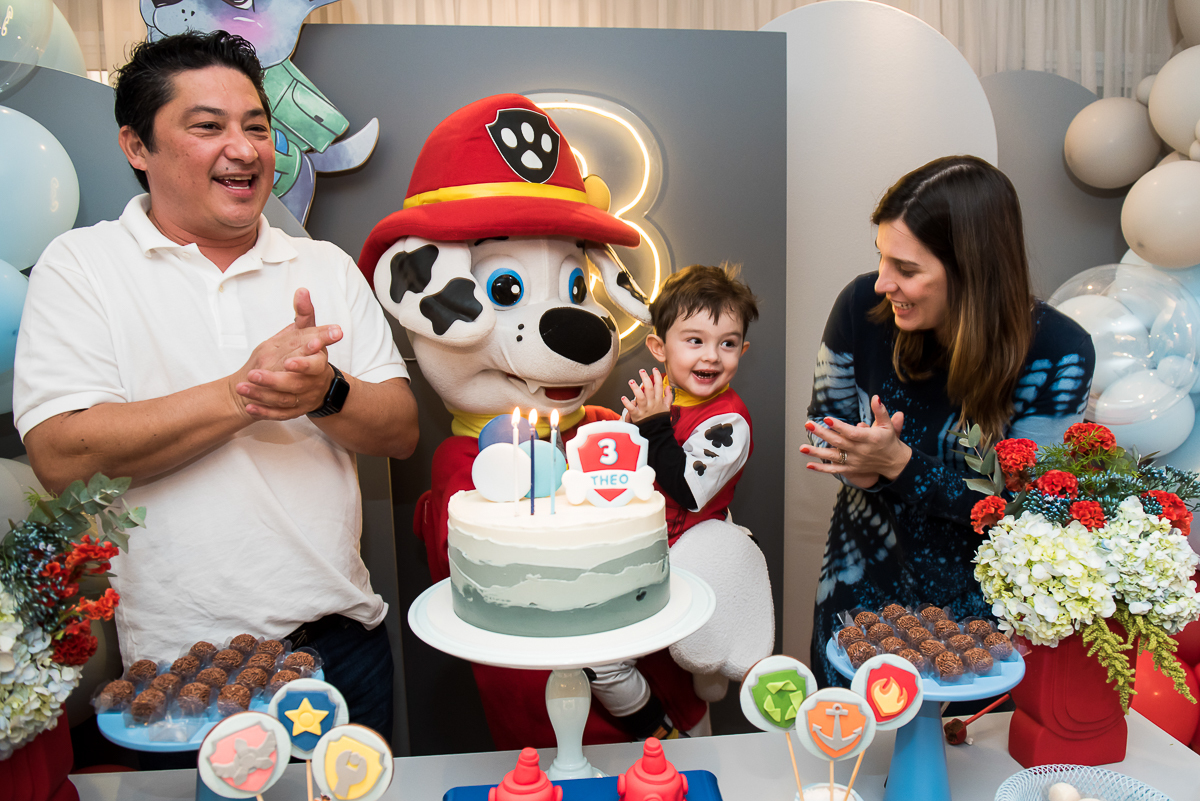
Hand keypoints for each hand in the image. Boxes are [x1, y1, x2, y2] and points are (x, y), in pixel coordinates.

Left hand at [230, 288, 343, 419]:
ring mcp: (305, 398)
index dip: (303, 364)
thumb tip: (301, 291)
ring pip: (285, 400)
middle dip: (274, 380)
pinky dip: (265, 412)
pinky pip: (280, 414)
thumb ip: (305, 314)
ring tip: (242, 387)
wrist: (316, 384)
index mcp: (319, 362)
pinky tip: (250, 407)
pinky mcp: (295, 411)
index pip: (315, 363)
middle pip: (296, 384)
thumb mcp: (308, 332)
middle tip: (253, 373)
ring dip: (263, 395)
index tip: (289, 362)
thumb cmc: (309, 353)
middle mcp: (314, 382)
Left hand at [620, 368, 672, 422]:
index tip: (654, 369)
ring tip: (631, 381)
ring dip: (635, 389)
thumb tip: (668, 387)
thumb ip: (668, 397)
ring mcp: (644, 409)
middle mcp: (652, 403)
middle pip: (649, 389)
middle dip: (645, 378)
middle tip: (641, 371)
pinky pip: (631, 409)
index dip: (657, 377)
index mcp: (658, 400)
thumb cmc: (659, 419)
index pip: (659, 386)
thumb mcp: (667, 407)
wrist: (656, 432)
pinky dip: (627, 403)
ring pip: (640, 397)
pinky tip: (623, 398)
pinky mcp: (637, 415)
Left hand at [801, 395, 910, 484]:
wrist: (894, 463)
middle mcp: (860, 451)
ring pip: (833, 457)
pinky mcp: (850, 469)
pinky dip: (822, 469)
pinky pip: (835, 469)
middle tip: (808, 425)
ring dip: (816, 453)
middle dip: (822, 433)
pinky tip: (808, 465)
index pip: (852, 432)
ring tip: (802, 448)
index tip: (827, 419)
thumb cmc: (888, 441)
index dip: (839, 426)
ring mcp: (854, 461)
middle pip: (838, 442)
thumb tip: (876, 397)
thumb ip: (880, 411)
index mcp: (869, 439)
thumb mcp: (888, 425)